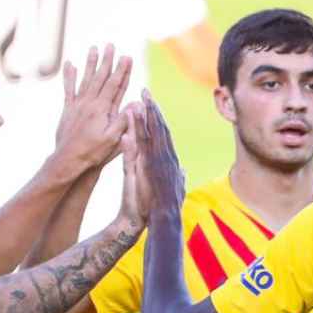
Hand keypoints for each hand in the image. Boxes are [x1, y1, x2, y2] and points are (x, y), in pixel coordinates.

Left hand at [53, 43, 133, 173]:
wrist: (69, 160)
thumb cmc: (93, 153)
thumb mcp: (113, 141)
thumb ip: (123, 121)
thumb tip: (134, 104)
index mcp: (101, 110)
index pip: (113, 85)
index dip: (121, 70)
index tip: (127, 57)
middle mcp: (89, 103)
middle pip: (100, 78)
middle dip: (107, 61)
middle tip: (110, 45)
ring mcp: (77, 105)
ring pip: (85, 79)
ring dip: (90, 63)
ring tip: (94, 48)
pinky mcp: (68, 109)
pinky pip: (68, 89)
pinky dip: (69, 76)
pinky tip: (70, 64)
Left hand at [121, 90, 185, 228]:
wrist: (161, 222)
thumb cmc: (163, 207)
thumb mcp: (172, 189)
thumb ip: (177, 177)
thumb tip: (182, 169)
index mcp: (168, 161)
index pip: (163, 134)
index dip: (158, 117)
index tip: (152, 102)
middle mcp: (164, 159)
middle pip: (158, 130)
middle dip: (152, 110)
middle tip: (145, 91)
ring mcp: (156, 165)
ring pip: (150, 136)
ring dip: (144, 119)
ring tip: (138, 100)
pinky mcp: (147, 172)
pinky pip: (140, 152)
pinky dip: (135, 138)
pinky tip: (129, 125)